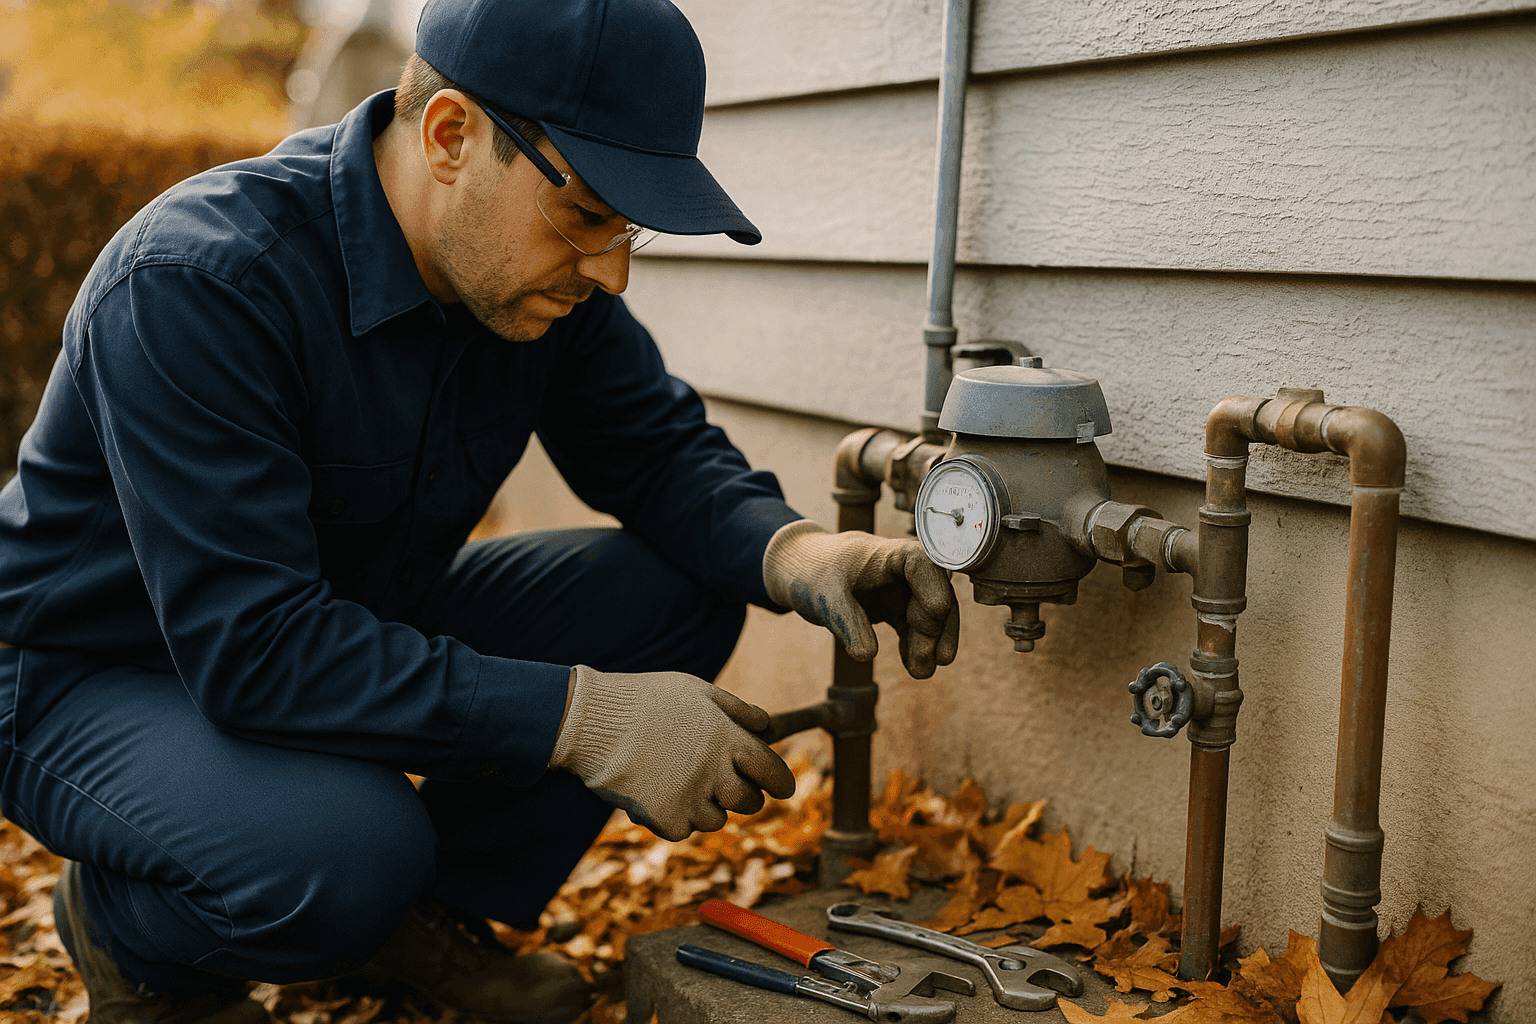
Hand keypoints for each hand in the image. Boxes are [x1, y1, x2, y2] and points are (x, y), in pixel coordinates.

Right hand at [548, 666, 795, 840]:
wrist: (592, 723)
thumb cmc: (646, 701)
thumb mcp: (696, 692)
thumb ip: (736, 710)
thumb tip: (766, 727)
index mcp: (726, 737)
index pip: (770, 769)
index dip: (781, 781)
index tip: (784, 788)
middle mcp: (715, 770)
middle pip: (749, 802)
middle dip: (742, 795)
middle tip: (722, 783)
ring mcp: (691, 797)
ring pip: (716, 819)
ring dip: (705, 805)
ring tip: (676, 780)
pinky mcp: (667, 819)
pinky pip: (685, 829)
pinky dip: (675, 816)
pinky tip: (656, 791)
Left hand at [761, 520, 959, 678]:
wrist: (801, 571)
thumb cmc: (813, 572)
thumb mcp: (826, 596)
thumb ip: (847, 623)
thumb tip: (868, 655)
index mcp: (890, 553)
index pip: (924, 564)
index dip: (934, 586)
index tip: (937, 612)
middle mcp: (905, 570)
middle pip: (936, 594)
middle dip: (936, 628)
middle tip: (928, 660)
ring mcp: (902, 590)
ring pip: (931, 616)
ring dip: (930, 643)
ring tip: (922, 673)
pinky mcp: (896, 608)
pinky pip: (915, 630)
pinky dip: (916, 647)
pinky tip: (914, 668)